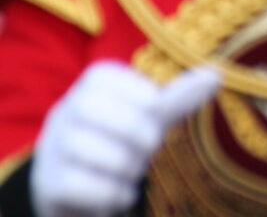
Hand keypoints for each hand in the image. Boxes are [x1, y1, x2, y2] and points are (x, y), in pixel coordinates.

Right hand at [32, 61, 220, 216]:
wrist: (83, 186)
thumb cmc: (124, 139)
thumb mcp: (152, 116)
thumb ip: (180, 97)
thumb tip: (217, 74)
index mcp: (91, 86)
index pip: (106, 77)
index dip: (139, 96)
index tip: (152, 110)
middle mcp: (65, 111)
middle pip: (94, 110)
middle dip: (134, 131)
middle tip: (150, 146)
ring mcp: (52, 148)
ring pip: (88, 149)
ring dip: (125, 166)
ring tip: (132, 171)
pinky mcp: (49, 183)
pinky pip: (78, 184)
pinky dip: (110, 192)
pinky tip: (120, 193)